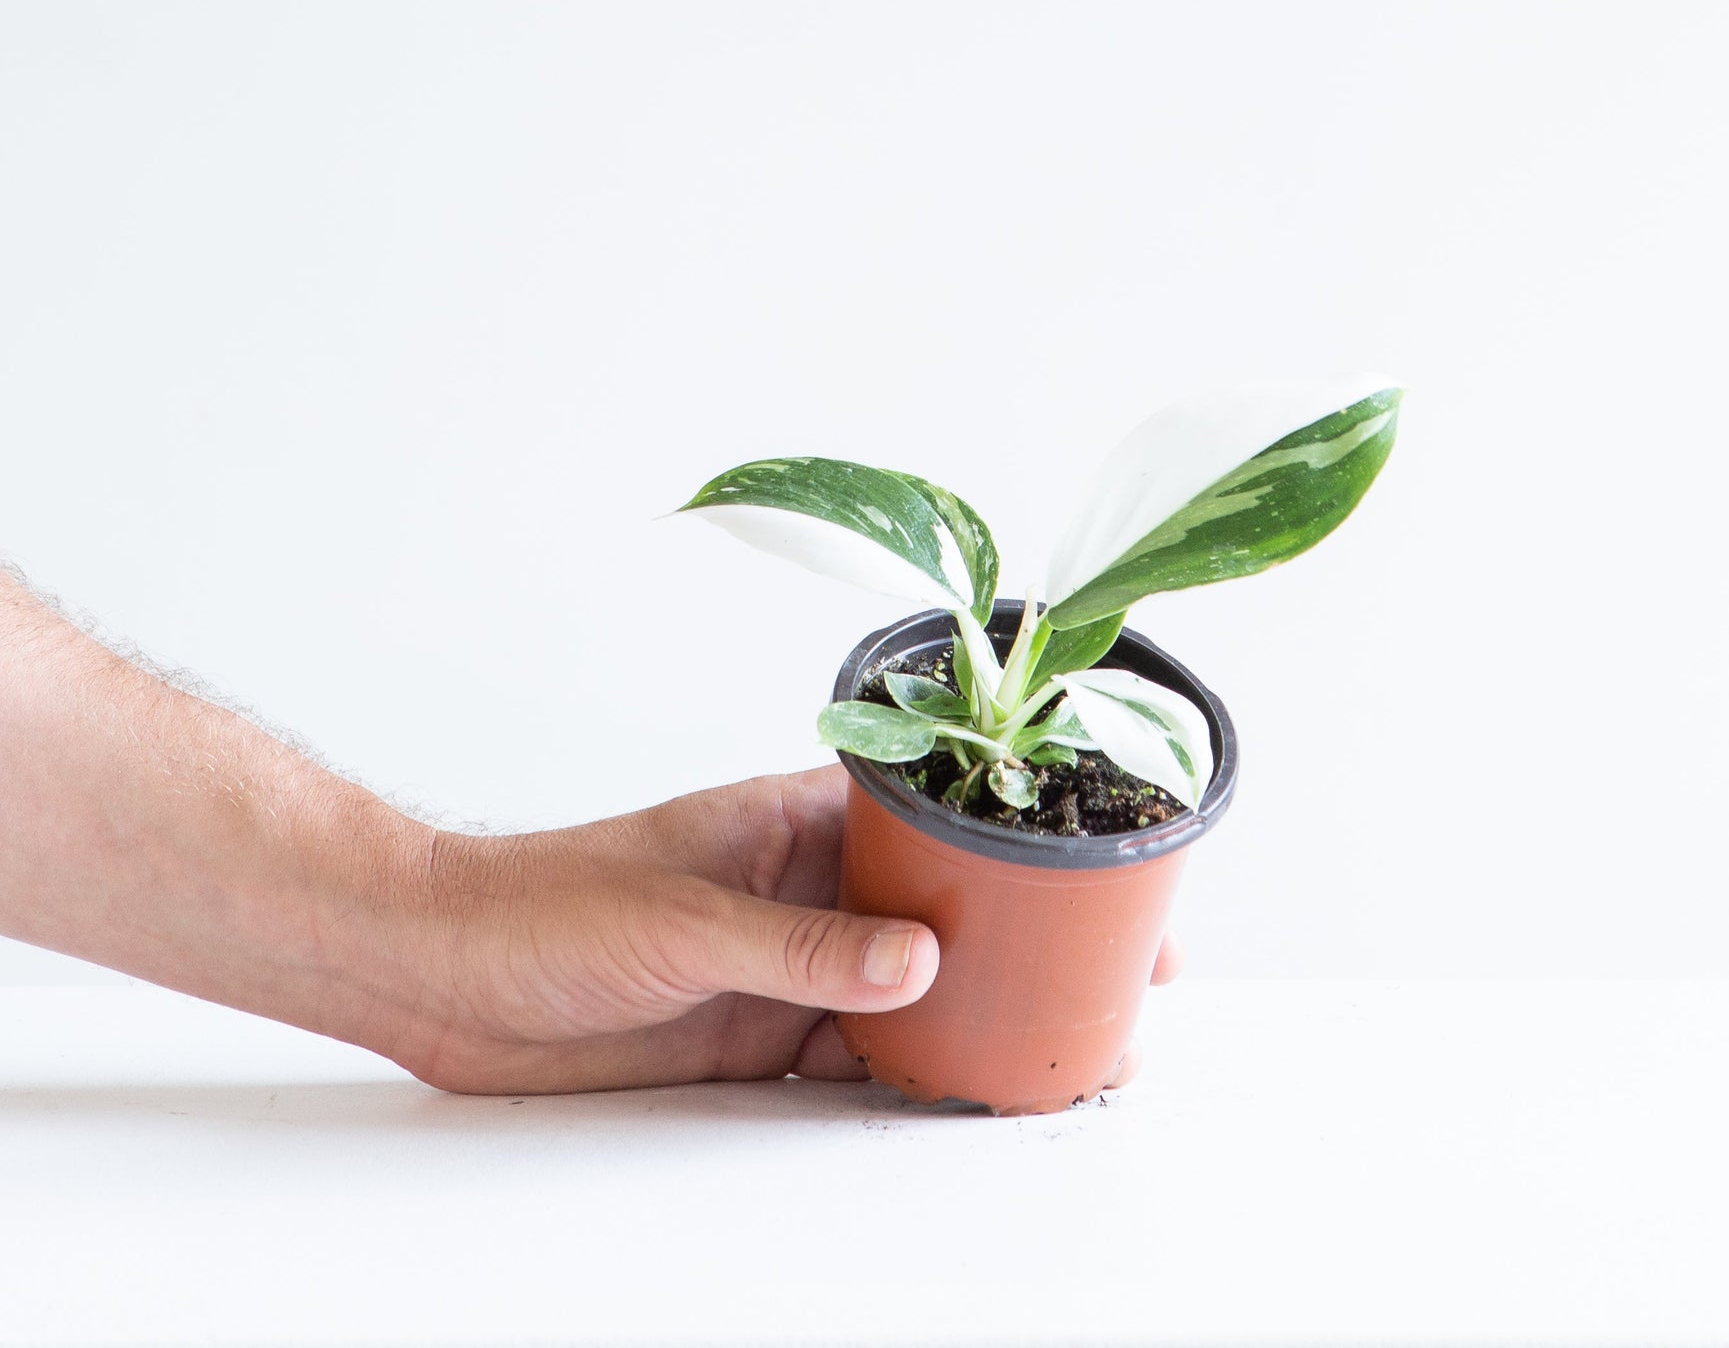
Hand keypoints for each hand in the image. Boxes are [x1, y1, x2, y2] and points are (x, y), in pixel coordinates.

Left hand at [391, 764, 1182, 1094]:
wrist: (445, 980)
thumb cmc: (542, 907)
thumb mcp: (681, 922)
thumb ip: (800, 947)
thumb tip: (914, 963)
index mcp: (795, 820)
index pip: (929, 817)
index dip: (1014, 842)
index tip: (1091, 867)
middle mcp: (804, 889)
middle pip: (938, 910)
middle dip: (1017, 937)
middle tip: (1105, 975)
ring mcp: (785, 965)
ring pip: (908, 990)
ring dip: (971, 1014)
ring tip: (1052, 1040)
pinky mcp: (756, 1036)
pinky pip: (856, 1055)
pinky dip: (909, 1073)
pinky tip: (956, 1089)